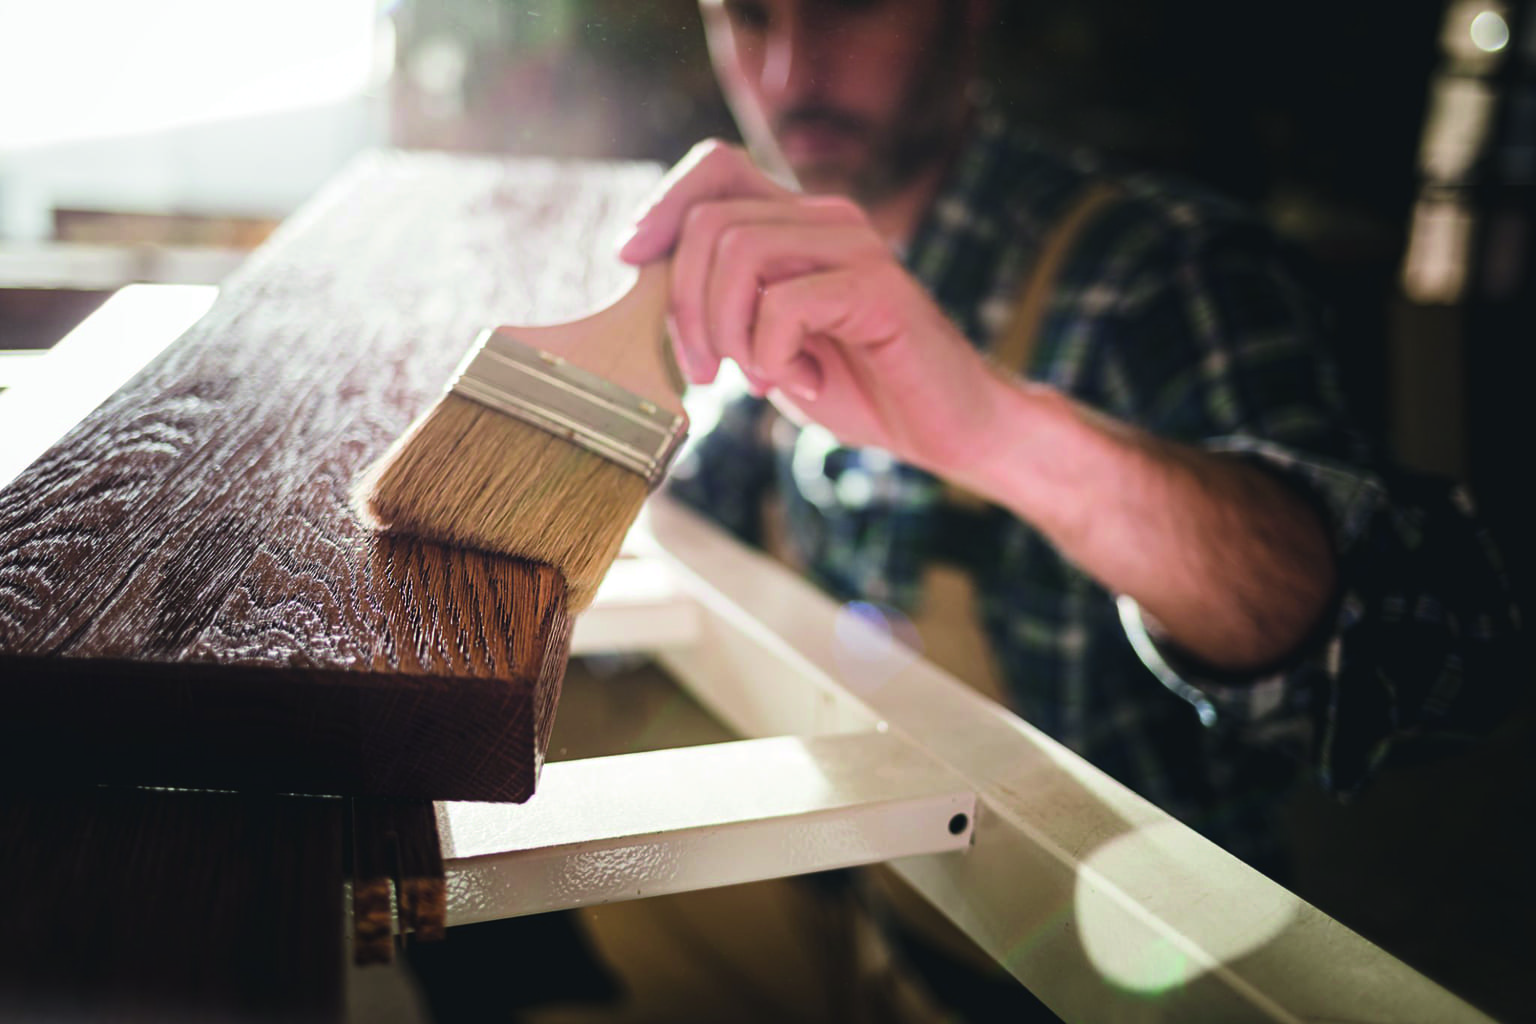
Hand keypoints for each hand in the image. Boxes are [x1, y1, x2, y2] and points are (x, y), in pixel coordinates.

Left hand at [617, 140, 1006, 478]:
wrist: (946, 429)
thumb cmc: (856, 387)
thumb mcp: (765, 343)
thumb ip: (720, 305)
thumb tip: (645, 280)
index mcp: (797, 222)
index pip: (715, 166)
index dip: (662, 205)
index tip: (631, 260)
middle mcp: (826, 217)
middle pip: (711, 220)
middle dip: (683, 304)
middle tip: (702, 370)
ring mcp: (856, 246)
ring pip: (740, 253)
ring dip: (726, 330)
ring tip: (755, 377)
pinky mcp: (879, 287)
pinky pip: (786, 305)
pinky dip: (774, 356)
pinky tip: (803, 382)